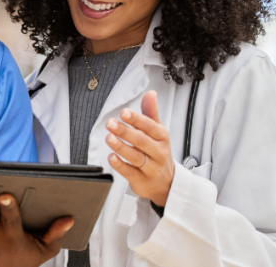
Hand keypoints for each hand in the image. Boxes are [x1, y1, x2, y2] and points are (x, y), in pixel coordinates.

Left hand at [106, 90, 173, 206]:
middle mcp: (158, 152)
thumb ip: (151, 113)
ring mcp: (151, 168)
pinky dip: (120, 165)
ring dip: (121, 147)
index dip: (136, 119)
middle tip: (110, 124)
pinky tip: (111, 157)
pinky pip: (130, 172)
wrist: (167, 182)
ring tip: (109, 138)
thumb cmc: (158, 152)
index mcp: (161, 137)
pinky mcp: (142, 180)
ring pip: (136, 157)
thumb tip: (151, 93)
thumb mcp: (157, 132)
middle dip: (125, 131)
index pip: (150, 126)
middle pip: (141, 141)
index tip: (124, 112)